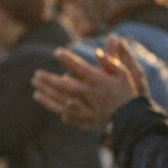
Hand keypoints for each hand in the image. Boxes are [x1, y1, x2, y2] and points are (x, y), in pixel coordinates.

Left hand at [32, 36, 147, 128]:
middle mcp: (91, 95)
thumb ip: (112, 61)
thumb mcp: (126, 73)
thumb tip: (100, 49)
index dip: (68, 60)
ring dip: (47, 94)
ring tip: (34, 87)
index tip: (56, 52)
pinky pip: (66, 112)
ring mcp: (87, 108)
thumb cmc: (128, 93)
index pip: (81, 68)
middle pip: (66, 87)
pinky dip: (55, 106)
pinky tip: (44, 100)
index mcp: (99, 82)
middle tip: (36, 74)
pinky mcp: (85, 117)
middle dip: (49, 80)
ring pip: (62, 100)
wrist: (132, 118)